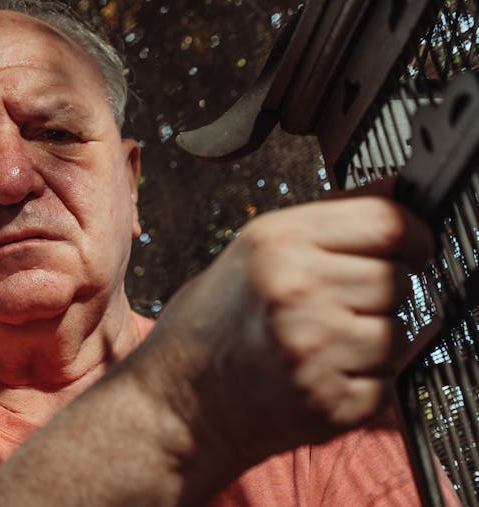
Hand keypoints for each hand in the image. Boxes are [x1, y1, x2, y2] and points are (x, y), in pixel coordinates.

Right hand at [141, 191, 433, 471]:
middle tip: (335, 305)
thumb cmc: (213, 322)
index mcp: (278, 243)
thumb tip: (396, 188)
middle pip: (397, 279)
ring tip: (322, 342)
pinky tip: (319, 374)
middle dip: (379, 291)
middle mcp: (297, 291)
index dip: (411, 235)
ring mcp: (315, 350)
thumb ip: (330, 216)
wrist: (180, 399)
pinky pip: (386, 380)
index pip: (388, 222)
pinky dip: (363, 379)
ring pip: (398, 332)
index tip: (410, 246)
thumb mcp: (256, 248)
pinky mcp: (331, 402)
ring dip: (373, 339)